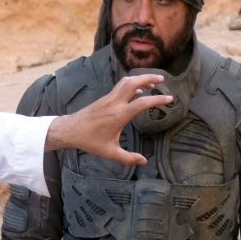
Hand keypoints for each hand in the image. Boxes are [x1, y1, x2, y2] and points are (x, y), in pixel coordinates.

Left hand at [44, 73, 170, 165]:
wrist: (70, 130)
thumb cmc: (90, 141)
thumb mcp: (110, 152)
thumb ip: (128, 158)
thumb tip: (144, 162)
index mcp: (119, 115)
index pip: (142, 102)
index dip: (158, 99)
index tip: (170, 99)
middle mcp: (115, 103)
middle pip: (133, 82)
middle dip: (149, 77)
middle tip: (163, 78)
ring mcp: (109, 98)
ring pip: (126, 81)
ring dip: (140, 78)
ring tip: (153, 83)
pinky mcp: (105, 98)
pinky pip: (120, 87)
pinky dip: (131, 84)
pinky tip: (138, 92)